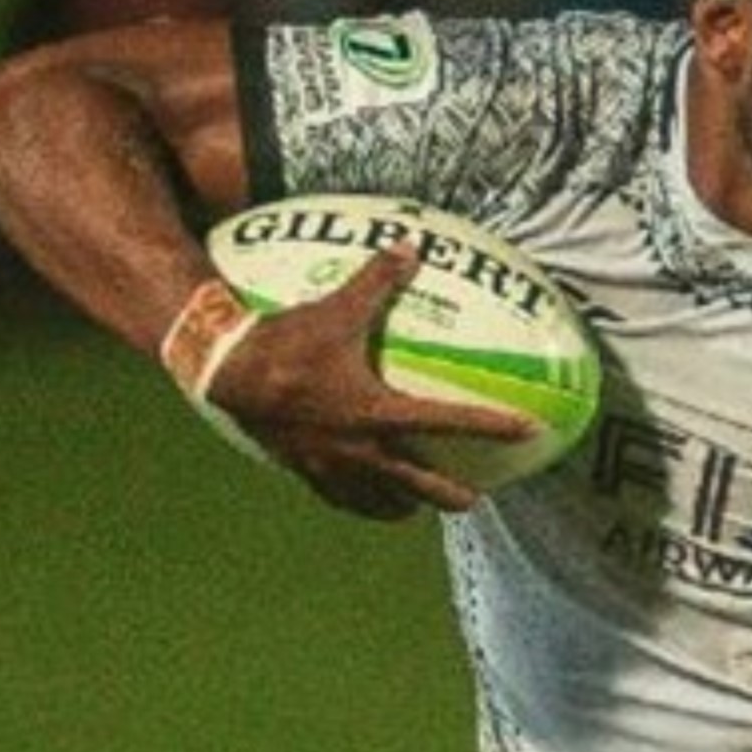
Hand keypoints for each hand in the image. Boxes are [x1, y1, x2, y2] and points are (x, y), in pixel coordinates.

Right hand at [204, 247, 541, 519]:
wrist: (223, 372)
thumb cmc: (285, 340)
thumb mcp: (336, 309)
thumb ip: (377, 281)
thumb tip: (411, 245)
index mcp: (375, 411)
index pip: (447, 422)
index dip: (492, 427)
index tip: (527, 432)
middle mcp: (359, 448)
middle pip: (418, 486)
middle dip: (450, 496)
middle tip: (475, 499)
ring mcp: (331, 466)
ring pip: (379, 502)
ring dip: (404, 505)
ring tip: (420, 506)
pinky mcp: (304, 472)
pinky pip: (341, 498)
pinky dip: (361, 502)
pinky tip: (367, 499)